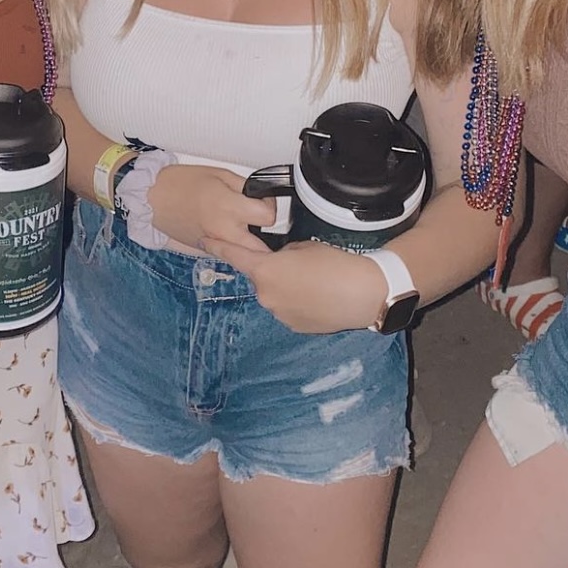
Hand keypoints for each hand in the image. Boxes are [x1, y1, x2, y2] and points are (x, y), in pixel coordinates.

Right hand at [144, 163, 274, 257]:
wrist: (153, 199)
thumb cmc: (181, 183)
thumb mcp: (219, 174)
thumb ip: (244, 187)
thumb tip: (260, 195)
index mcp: (229, 207)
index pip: (269, 217)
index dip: (270, 207)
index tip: (263, 201)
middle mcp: (225, 231)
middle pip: (263, 247)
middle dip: (267, 235)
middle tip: (260, 221)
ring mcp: (215, 245)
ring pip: (246, 255)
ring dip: (252, 245)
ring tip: (246, 227)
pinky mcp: (207, 252)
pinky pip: (229, 253)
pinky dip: (234, 246)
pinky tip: (228, 231)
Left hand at [204, 239, 386, 332]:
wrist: (363, 293)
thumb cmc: (336, 264)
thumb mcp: (303, 246)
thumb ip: (282, 252)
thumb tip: (280, 260)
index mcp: (266, 271)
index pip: (234, 256)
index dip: (218, 247)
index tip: (204, 241)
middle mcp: (266, 295)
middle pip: (260, 277)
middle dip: (272, 270)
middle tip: (300, 264)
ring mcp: (279, 313)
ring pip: (275, 294)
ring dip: (286, 287)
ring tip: (315, 281)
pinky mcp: (293, 326)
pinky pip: (288, 308)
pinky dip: (297, 302)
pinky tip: (318, 296)